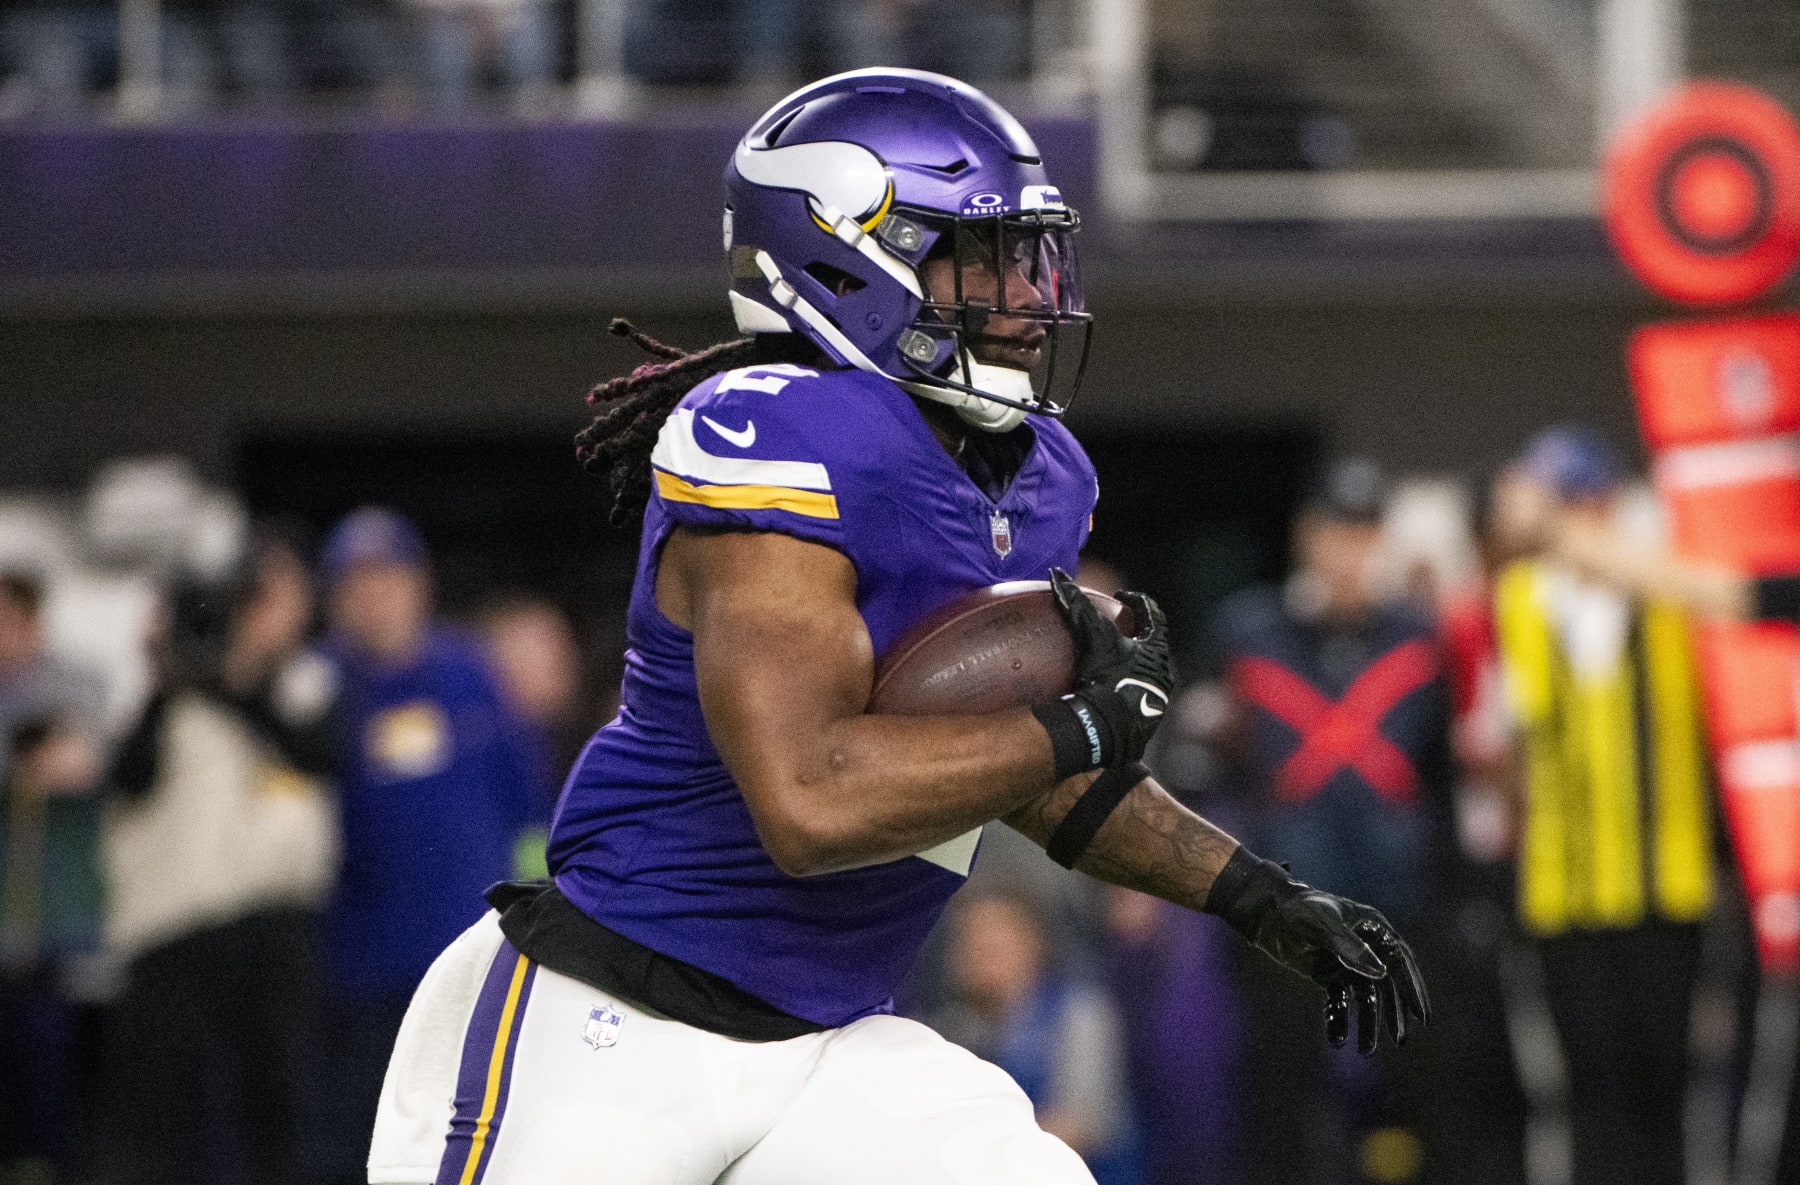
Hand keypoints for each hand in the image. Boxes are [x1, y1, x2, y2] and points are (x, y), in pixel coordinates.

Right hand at [1042, 567, 1171, 769]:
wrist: (1109, 730)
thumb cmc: (1107, 679)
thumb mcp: (1093, 639)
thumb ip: (1077, 607)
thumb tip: (1058, 576)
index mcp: (1157, 650)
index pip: (1153, 615)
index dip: (1138, 601)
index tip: (1121, 597)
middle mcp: (1163, 673)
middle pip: (1152, 645)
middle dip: (1135, 634)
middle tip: (1114, 628)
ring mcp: (1156, 699)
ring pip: (1146, 672)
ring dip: (1131, 662)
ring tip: (1108, 659)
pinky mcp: (1145, 720)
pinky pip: (1135, 697)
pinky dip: (1123, 687)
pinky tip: (1106, 690)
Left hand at [1207, 849, 1428, 1053]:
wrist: (1267, 910)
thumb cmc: (1299, 908)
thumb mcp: (1324, 925)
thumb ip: (1349, 947)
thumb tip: (1381, 973)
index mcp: (1374, 929)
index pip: (1400, 962)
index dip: (1412, 989)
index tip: (1421, 1017)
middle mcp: (1366, 947)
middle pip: (1387, 984)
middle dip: (1394, 1012)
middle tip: (1400, 1040)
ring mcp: (1347, 962)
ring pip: (1364, 997)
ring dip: (1367, 1023)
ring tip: (1365, 1051)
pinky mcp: (1328, 974)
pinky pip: (1339, 1001)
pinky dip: (1338, 1020)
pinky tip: (1337, 1040)